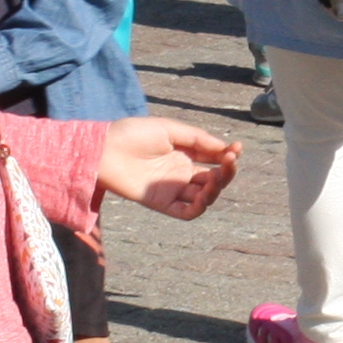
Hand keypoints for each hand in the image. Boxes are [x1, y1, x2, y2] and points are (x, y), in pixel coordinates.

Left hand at [97, 115, 239, 220]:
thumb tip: (226, 147)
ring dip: (215, 189)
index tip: (237, 148)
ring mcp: (172, 189)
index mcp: (184, 154)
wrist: (105, 149)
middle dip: (226, 172)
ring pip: (204, 197)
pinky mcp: (161, 203)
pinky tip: (205, 195)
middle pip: (213, 180)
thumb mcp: (170, 129)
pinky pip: (186, 212)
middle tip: (230, 162)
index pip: (214, 159)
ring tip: (216, 177)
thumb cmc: (133, 134)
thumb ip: (198, 139)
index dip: (227, 156)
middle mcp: (181, 173)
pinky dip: (199, 207)